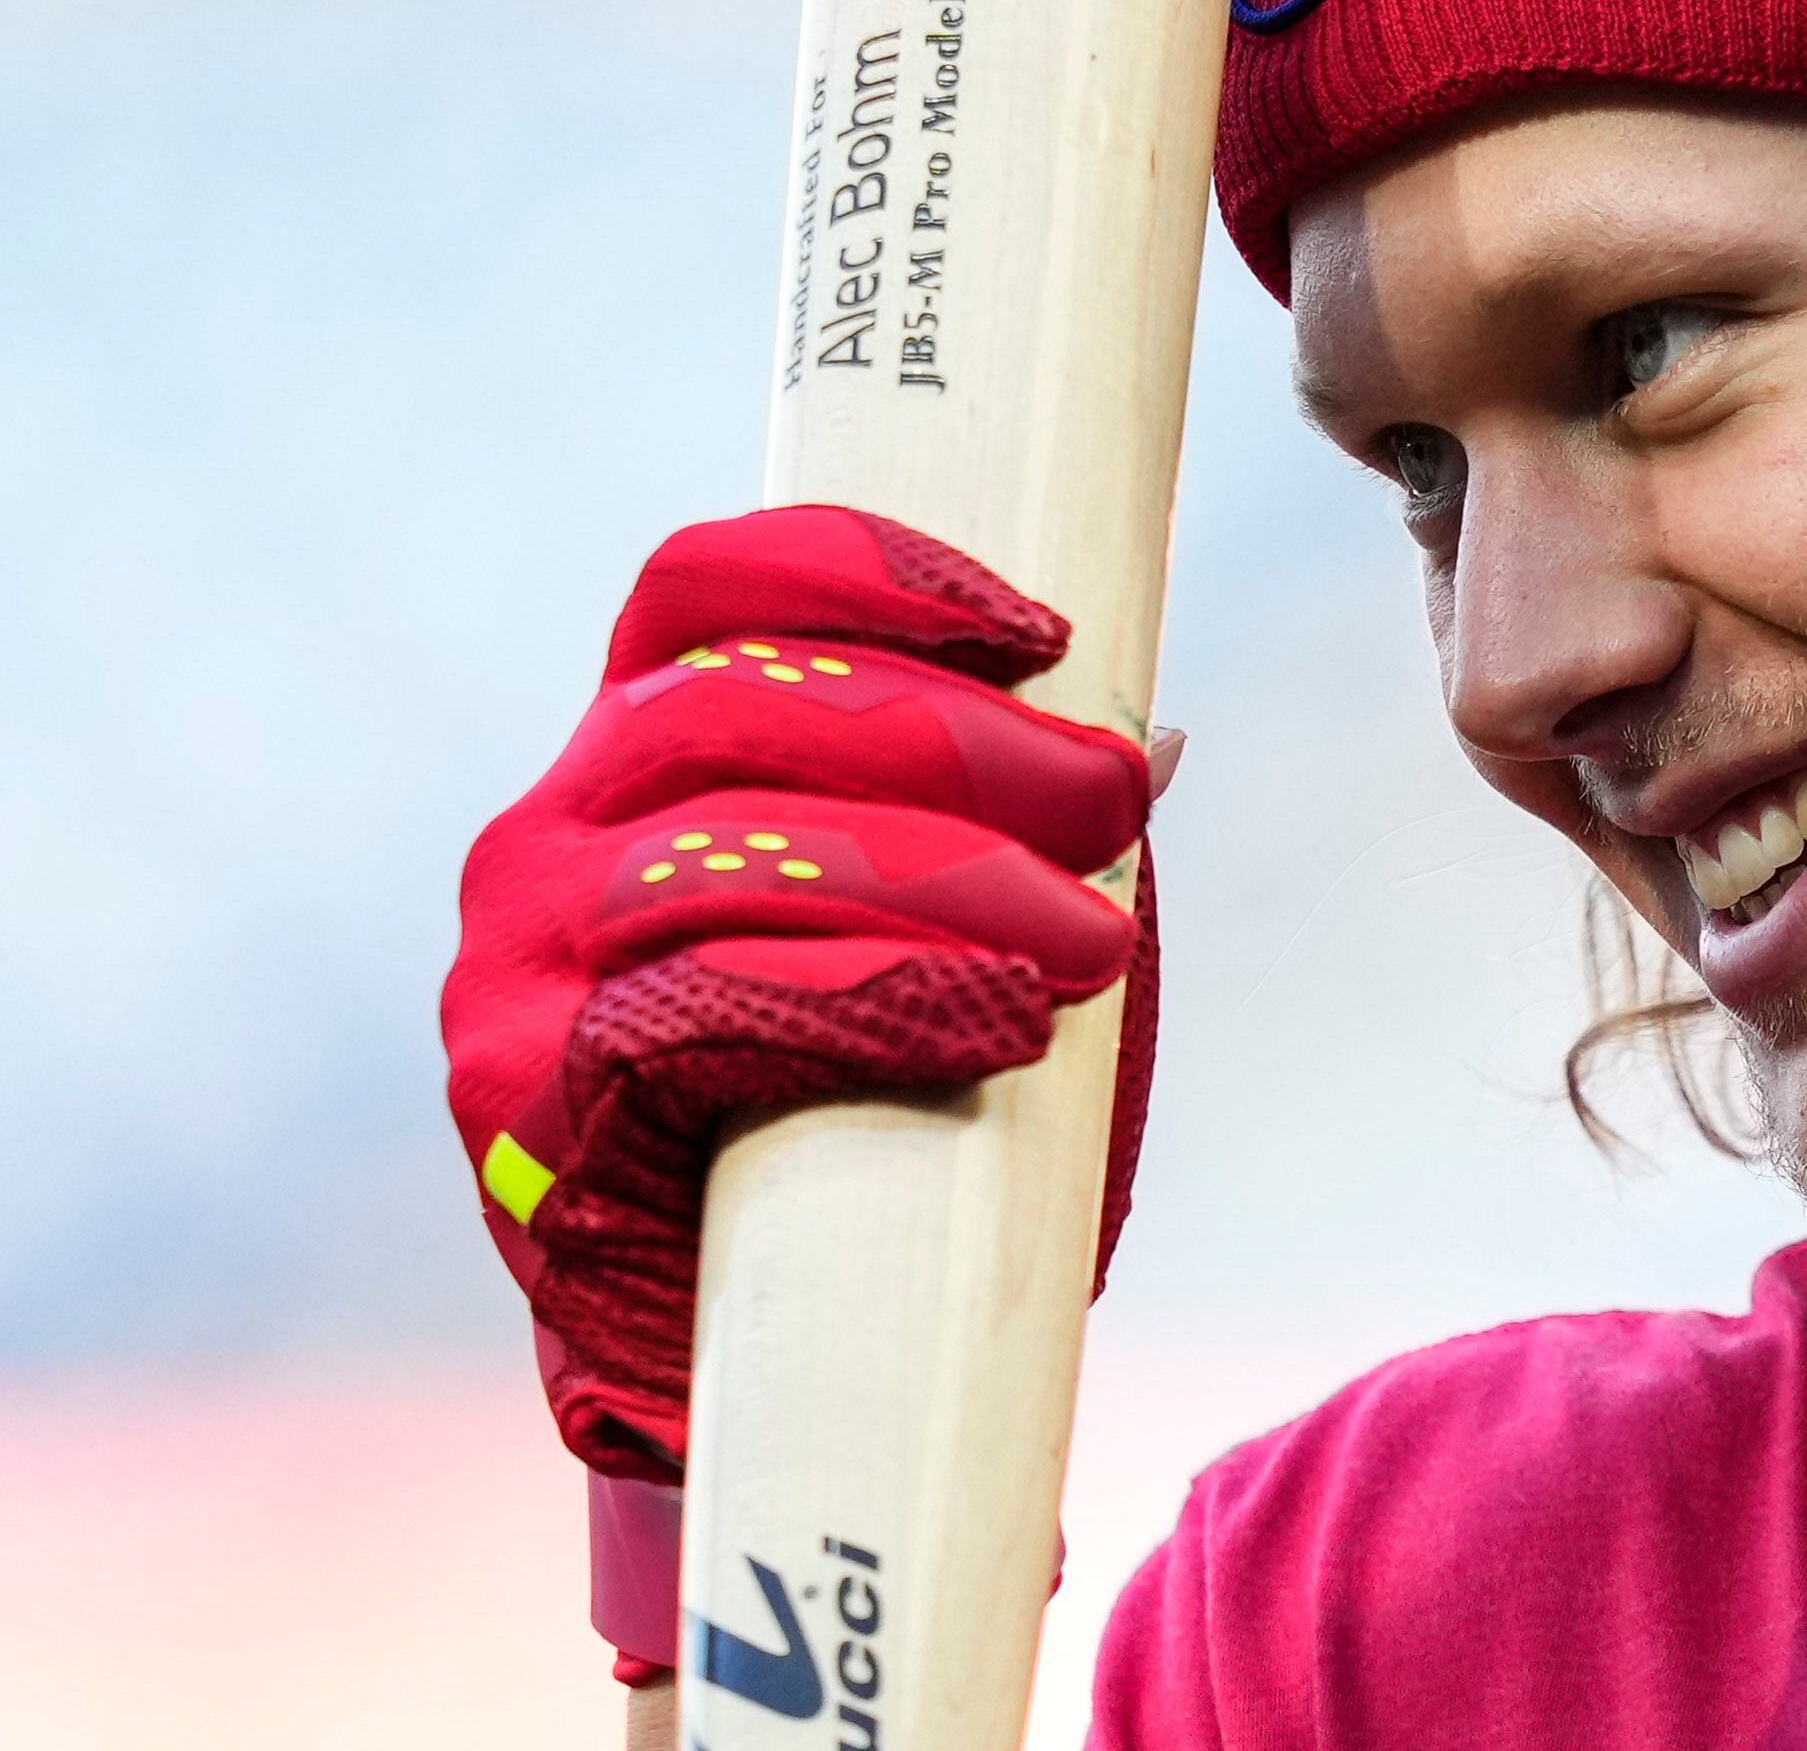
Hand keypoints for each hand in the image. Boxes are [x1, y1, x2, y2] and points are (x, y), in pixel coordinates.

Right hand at [441, 506, 1159, 1479]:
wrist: (761, 1371)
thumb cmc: (874, 1127)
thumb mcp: (953, 945)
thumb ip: (1015, 839)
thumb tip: (1157, 729)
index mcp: (636, 757)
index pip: (705, 590)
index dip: (861, 569)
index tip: (1041, 626)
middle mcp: (546, 833)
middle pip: (740, 711)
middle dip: (957, 742)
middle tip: (1115, 801)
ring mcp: (515, 965)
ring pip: (725, 854)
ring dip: (937, 880)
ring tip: (1090, 939)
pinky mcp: (518, 1099)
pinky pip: (689, 1015)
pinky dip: (862, 1003)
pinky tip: (991, 1021)